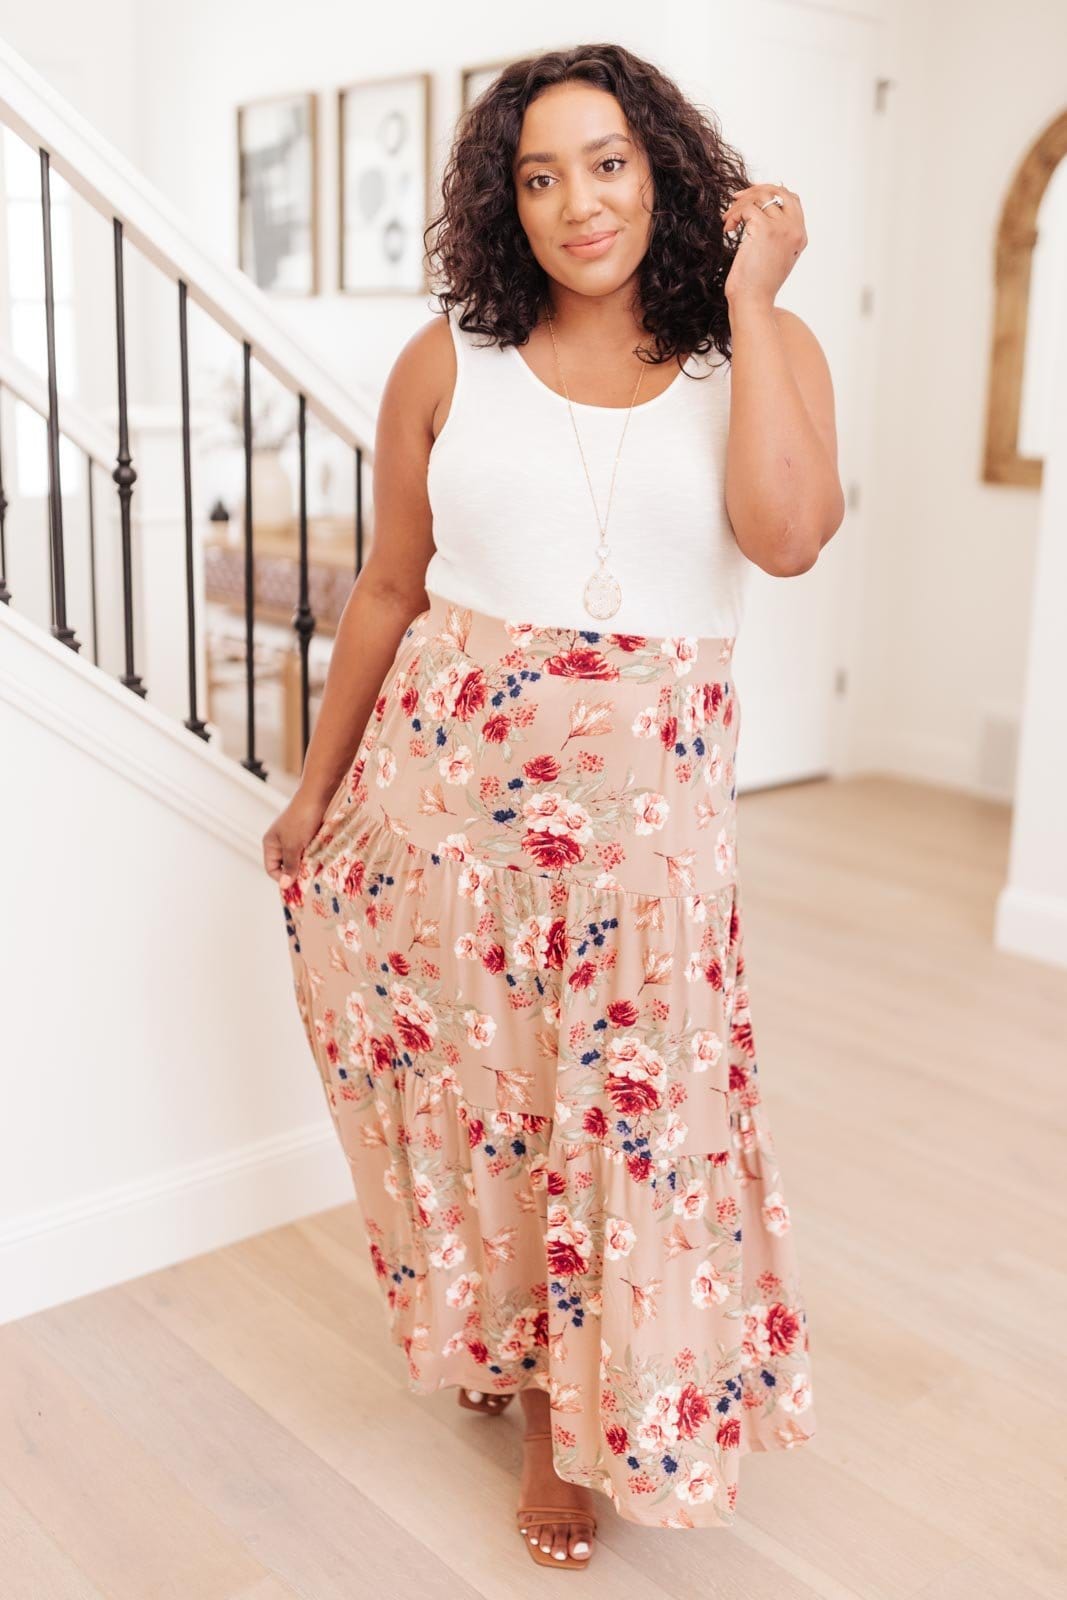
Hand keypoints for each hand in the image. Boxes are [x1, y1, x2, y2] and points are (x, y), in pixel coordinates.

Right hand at [262, 790, 330, 889]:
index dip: (282, 878)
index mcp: (270, 843)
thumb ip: (290, 866)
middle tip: (309, 877)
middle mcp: (279, 841)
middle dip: (295, 871)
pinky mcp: (306, 833)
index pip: (271, 869)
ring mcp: (293, 837)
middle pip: (285, 864)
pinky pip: (307, 850)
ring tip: (316, 866)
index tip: (297, 884)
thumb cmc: (301, 820)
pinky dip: (312, 855)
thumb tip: (284, 886)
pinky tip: (321, 857)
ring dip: (306, 863)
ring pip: (297, 858)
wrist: (316, 795)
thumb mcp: (294, 846)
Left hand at [721, 181, 806, 306]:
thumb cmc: (758, 286)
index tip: (750, 198)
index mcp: (800, 236)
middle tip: (735, 200)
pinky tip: (727, 229)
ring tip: (728, 220)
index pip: (792, 199)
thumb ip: (775, 235)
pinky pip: (746, 208)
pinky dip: (733, 215)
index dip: (770, 192)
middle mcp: (795, 229)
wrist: (753, 301)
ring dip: (739, 205)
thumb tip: (758, 214)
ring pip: (760, 197)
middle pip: (778, 191)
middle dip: (754, 190)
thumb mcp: (773, 257)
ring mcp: (782, 228)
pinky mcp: (765, 229)